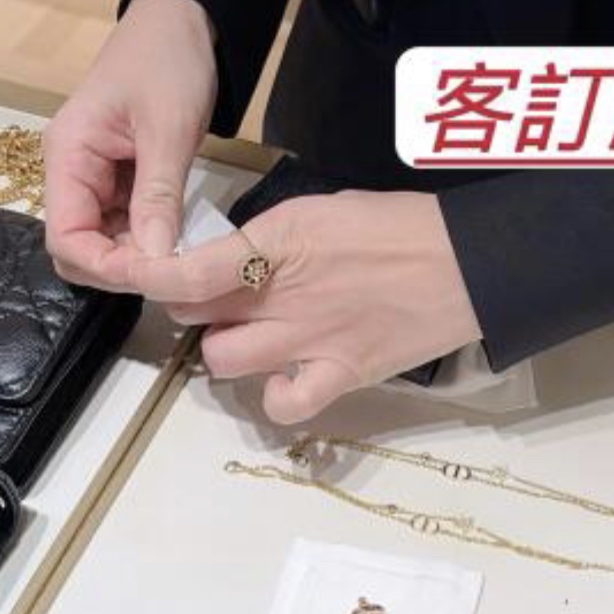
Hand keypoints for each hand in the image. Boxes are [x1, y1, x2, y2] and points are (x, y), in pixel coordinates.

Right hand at [43, 0, 216, 287]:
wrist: (181, 23)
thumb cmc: (168, 62)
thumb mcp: (169, 130)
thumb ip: (159, 196)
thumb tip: (158, 260)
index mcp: (67, 155)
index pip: (65, 237)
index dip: (104, 266)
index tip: (153, 276)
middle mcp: (71, 171)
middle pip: (79, 247)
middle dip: (120, 268)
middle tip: (174, 274)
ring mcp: (94, 176)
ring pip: (104, 240)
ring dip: (138, 256)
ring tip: (184, 259)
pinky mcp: (118, 178)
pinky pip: (125, 223)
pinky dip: (150, 237)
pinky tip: (181, 239)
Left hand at [129, 191, 482, 423]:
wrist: (466, 263)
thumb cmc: (400, 226)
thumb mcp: (322, 209)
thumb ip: (272, 238)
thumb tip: (239, 260)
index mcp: (275, 242)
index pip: (185, 274)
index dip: (151, 280)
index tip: (146, 278)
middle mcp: (281, 295)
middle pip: (195, 318)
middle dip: (195, 309)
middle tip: (221, 300)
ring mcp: (309, 341)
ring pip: (223, 360)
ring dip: (226, 349)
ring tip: (253, 337)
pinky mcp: (341, 375)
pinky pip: (284, 404)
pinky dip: (277, 396)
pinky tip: (286, 378)